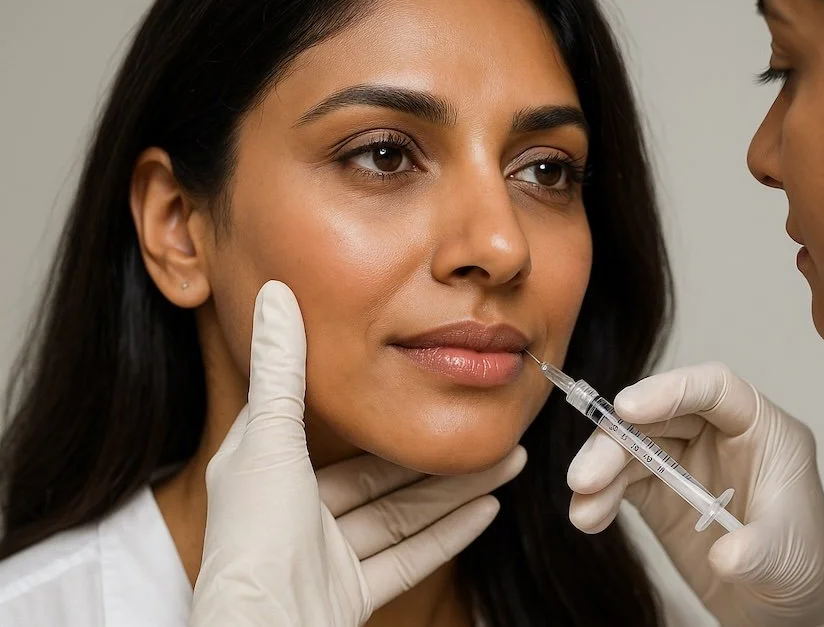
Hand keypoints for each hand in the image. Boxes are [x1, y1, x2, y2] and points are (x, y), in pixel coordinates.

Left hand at [190, 281, 525, 625]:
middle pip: (380, 474)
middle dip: (437, 452)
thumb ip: (281, 369)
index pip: (325, 421)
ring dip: (456, 490)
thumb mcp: (267, 439)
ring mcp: (326, 554)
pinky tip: (487, 510)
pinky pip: (407, 557)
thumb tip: (276, 292)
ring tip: (509, 463)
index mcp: (268, 467)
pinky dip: (447, 534)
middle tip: (490, 426)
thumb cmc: (254, 539)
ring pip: (402, 514)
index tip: (419, 371)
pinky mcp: (350, 592)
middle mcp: (297, 508)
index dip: (374, 398)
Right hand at [567, 362, 823, 626]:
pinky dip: (600, 496)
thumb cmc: (802, 567)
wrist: (787, 610)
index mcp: (761, 429)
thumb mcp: (787, 558)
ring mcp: (687, 461)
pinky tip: (588, 518)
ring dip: (600, 470)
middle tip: (585, 475)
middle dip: (617, 440)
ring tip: (582, 506)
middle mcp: (719, 434)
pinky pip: (623, 480)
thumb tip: (725, 556)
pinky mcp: (661, 491)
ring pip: (632, 445)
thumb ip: (757, 551)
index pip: (714, 388)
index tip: (627, 408)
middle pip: (659, 415)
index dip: (669, 390)